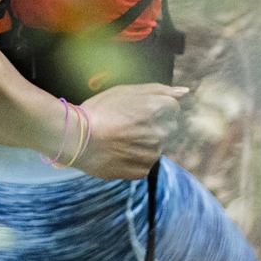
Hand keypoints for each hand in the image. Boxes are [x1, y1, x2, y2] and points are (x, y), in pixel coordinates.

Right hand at [73, 83, 187, 180]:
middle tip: (127, 125)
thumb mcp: (126, 91)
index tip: (137, 111)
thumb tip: (184, 92)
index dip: (154, 107)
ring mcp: (152, 153)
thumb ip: (159, 90)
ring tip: (119, 139)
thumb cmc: (99, 110)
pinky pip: (145, 163)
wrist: (76, 139)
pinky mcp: (142, 170)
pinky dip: (135, 158)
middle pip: (167, 127)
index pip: (172, 107)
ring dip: (144, 143)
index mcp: (157, 108)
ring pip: (156, 146)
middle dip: (153, 126)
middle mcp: (159, 132)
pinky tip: (118, 152)